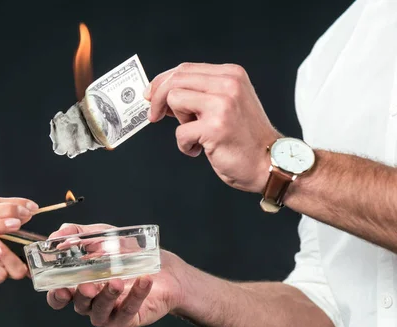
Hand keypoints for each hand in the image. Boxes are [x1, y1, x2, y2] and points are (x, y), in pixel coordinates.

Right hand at [46, 223, 189, 326]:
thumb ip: (76, 234)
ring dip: (107, 297)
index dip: (56, 295)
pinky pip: (128, 311)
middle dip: (82, 296)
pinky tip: (144, 280)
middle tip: (87, 285)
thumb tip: (55, 235)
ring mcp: (109, 314)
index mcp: (79, 286)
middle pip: (79, 306)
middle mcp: (91, 303)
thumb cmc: (128, 253)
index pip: (59, 297)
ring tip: (117, 281)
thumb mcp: (101, 235)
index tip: (60, 287)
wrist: (165, 270)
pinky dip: (136, 295)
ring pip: (100, 312)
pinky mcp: (128, 320)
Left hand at [145, 63, 280, 192]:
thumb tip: (160, 95)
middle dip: (157, 98)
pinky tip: (200, 150)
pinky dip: (185, 145)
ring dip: (178, 122)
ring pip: (174, 100)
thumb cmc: (244, 138)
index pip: (185, 69)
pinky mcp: (215, 127)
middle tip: (155, 116)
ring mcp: (222, 105)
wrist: (270, 163)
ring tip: (195, 134)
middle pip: (175, 80)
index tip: (150, 96)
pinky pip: (180, 132)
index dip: (161, 82)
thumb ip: (199, 95)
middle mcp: (228, 84)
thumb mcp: (226, 104)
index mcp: (231, 75)